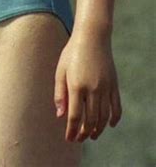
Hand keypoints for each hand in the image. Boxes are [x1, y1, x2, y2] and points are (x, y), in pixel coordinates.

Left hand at [54, 27, 121, 141]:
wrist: (92, 36)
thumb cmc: (72, 52)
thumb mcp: (60, 70)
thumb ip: (59, 93)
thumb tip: (60, 115)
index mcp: (76, 85)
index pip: (74, 116)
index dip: (72, 131)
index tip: (69, 139)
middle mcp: (92, 89)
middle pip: (90, 120)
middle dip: (84, 133)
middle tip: (79, 138)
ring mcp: (105, 87)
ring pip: (104, 116)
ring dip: (98, 129)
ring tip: (92, 135)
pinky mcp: (114, 84)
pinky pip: (116, 106)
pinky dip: (114, 118)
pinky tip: (110, 124)